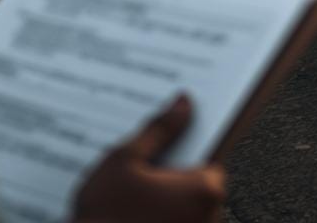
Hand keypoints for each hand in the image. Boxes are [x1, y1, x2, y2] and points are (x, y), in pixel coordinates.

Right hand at [73, 95, 225, 222]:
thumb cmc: (105, 216)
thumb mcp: (125, 160)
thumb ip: (159, 129)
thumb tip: (182, 105)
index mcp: (204, 190)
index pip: (210, 159)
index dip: (186, 151)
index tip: (169, 148)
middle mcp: (209, 217)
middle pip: (199, 186)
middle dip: (174, 177)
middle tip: (141, 174)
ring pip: (187, 209)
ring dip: (167, 202)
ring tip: (133, 199)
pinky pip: (176, 222)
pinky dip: (161, 218)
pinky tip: (134, 216)